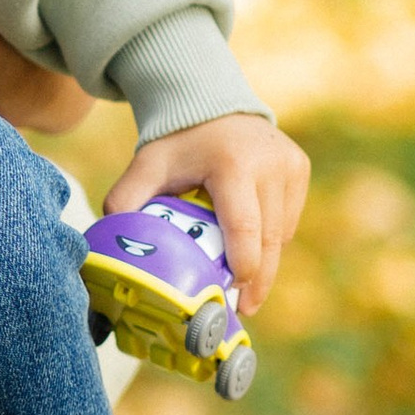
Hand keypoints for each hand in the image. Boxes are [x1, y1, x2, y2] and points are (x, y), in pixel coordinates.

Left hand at [104, 115, 310, 313]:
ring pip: (281, 233)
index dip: (244, 266)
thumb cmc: (177, 143)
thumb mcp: (147, 166)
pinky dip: (270, 238)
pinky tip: (251, 245)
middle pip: (268, 238)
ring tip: (244, 283)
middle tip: (243, 309)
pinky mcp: (300, 169)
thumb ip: (125, 200)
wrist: (211, 105)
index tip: (235, 296)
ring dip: (264, 260)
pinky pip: (287, 219)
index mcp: (233, 165)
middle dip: (257, 279)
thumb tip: (113, 244)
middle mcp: (269, 164)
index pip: (244, 226)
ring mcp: (290, 166)